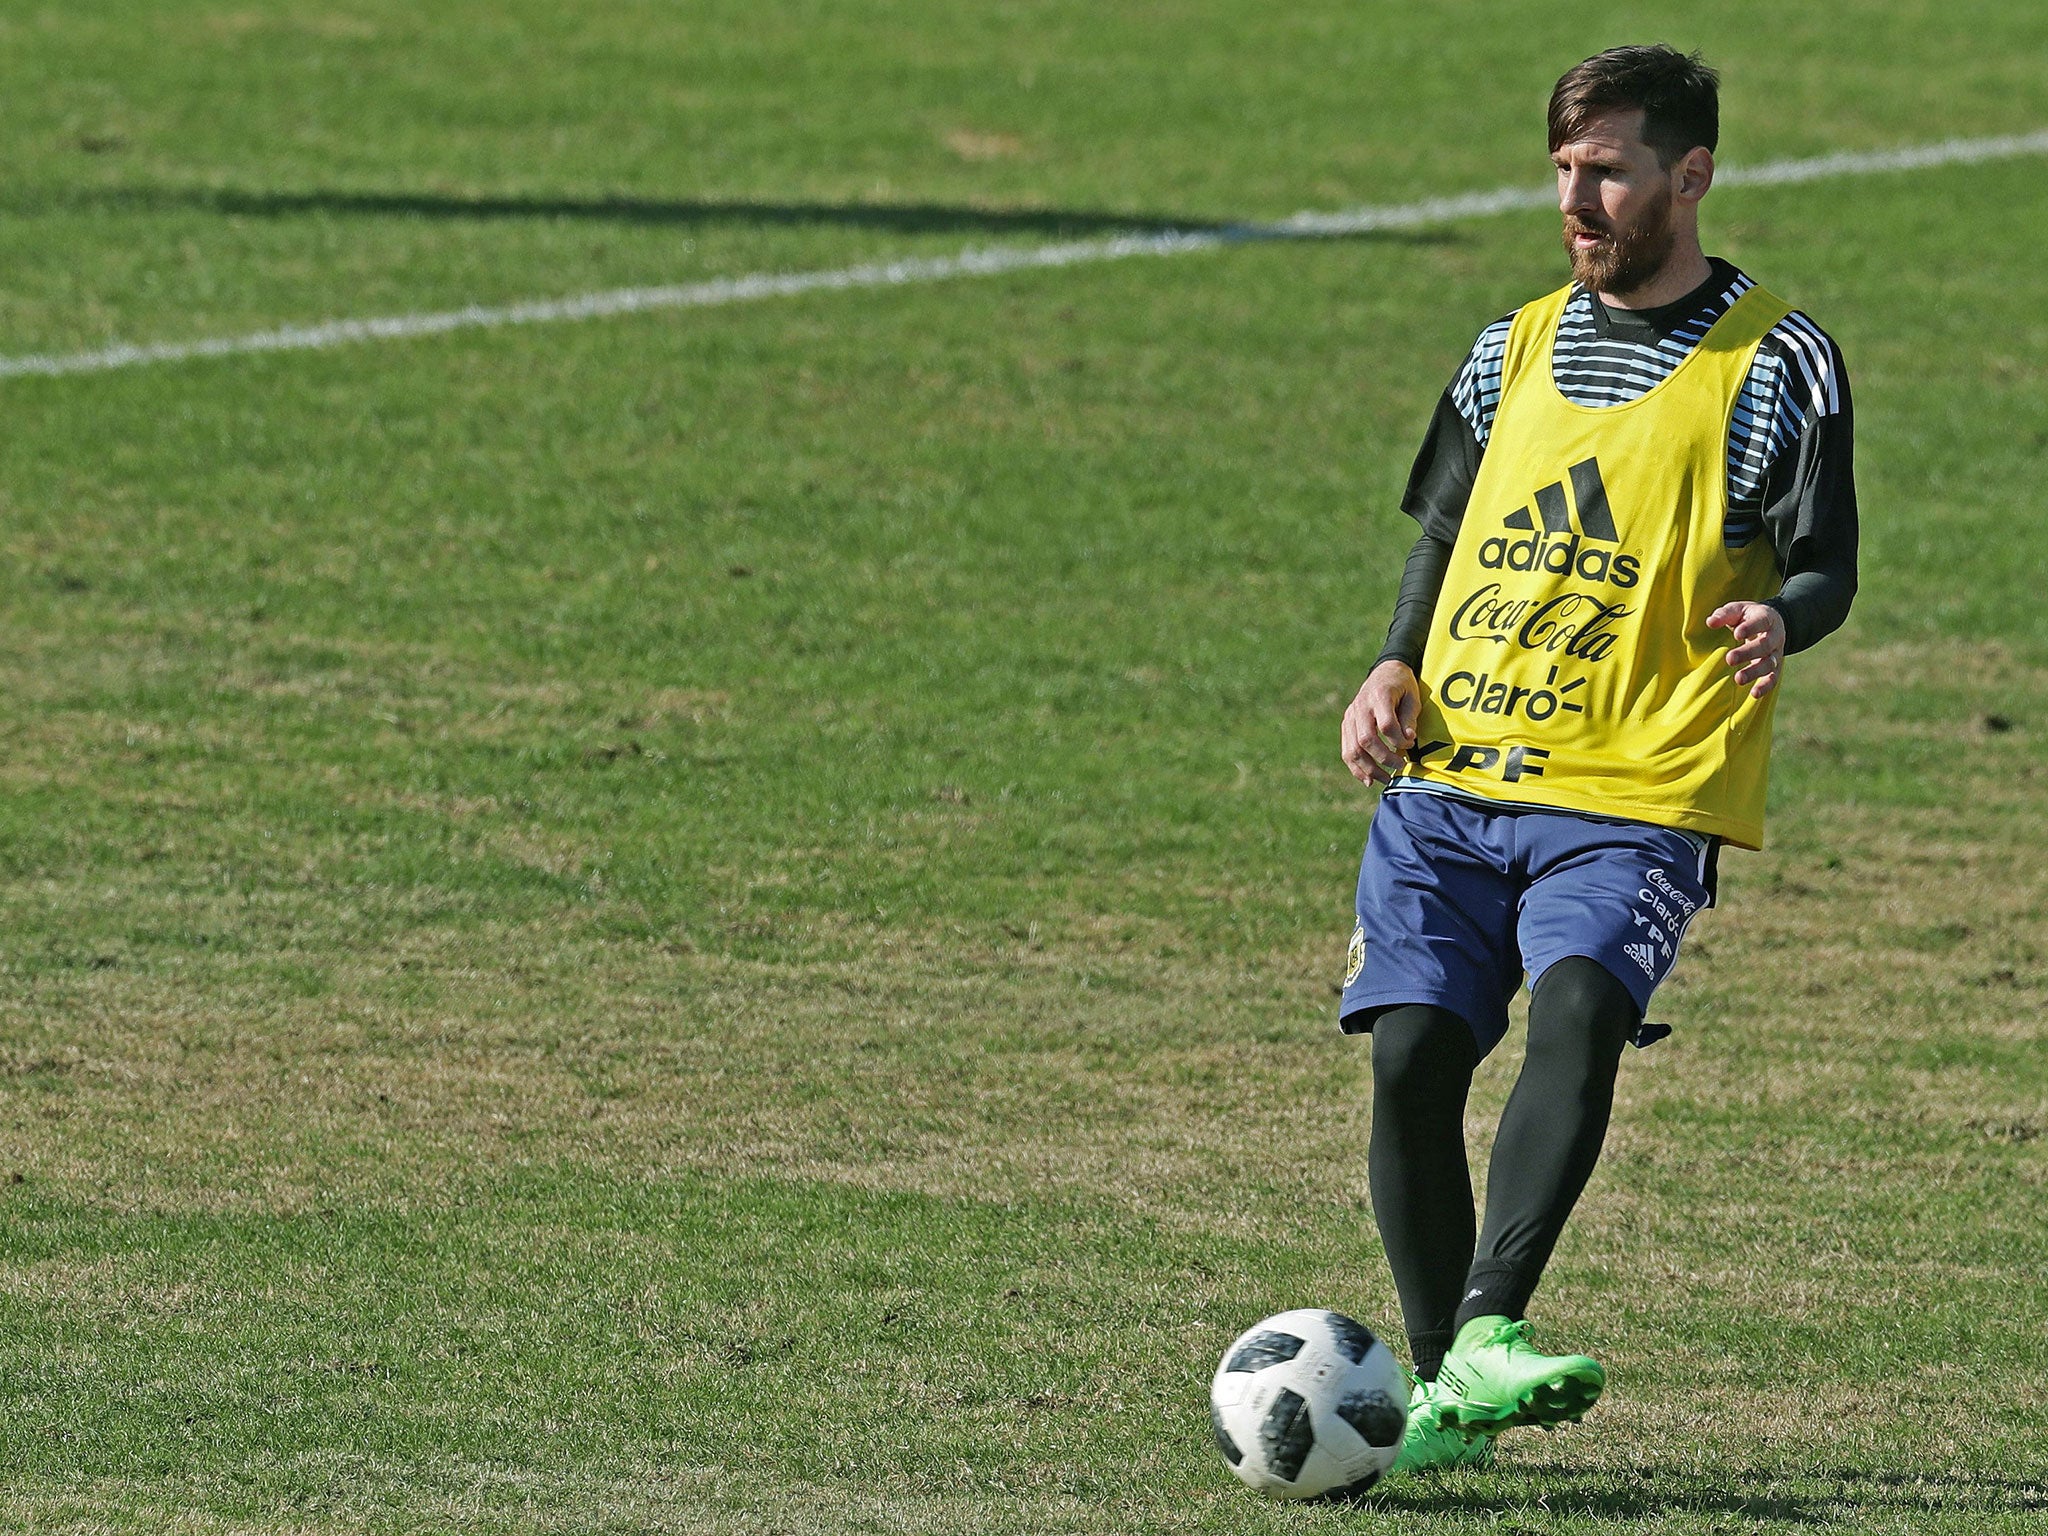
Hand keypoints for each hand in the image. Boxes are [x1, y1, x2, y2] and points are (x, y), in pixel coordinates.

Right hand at [1341, 660, 1420, 785]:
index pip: (1385, 724)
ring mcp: (1350, 716)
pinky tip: (1368, 780)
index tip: (1410, 745)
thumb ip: (1409, 719)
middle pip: (1366, 739)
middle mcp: (1360, 706)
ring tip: (1386, 780)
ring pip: (1353, 749)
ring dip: (1369, 769)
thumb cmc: (1402, 686)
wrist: (1384, 672)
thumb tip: (1408, 741)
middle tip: (1400, 767)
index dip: (1398, 740)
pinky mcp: (1347, 725)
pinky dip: (1356, 768)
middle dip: (1383, 758)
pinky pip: (1347, 751)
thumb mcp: (1413, 697)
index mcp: (1378, 695)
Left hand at [1707, 601, 1785, 697]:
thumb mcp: (1738, 610)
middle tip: (1730, 659)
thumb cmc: (1748, 616)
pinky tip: (1754, 694)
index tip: (1736, 634)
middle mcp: (1775, 636)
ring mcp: (1776, 652)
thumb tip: (1710, 622)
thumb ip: (1724, 614)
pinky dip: (1766, 686)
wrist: (1771, 623)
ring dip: (1755, 672)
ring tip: (1738, 679)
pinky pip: (1774, 678)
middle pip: (1765, 645)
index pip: (1761, 622)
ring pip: (1770, 663)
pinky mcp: (1775, 667)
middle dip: (1748, 653)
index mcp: (1767, 618)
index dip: (1751, 628)